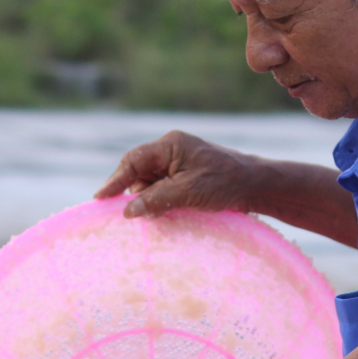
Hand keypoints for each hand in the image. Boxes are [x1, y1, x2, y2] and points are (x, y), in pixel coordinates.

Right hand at [96, 131, 267, 219]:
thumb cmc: (226, 183)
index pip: (133, 161)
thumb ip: (156, 199)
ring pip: (151, 182)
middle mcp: (172, 149)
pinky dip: (161, 200)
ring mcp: (179, 162)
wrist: (256, 186)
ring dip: (150, 199)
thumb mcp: (188, 193)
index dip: (115, 180)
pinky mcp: (186, 175)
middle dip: (135, 192)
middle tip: (133, 214)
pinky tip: (166, 212)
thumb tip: (128, 210)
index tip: (101, 198)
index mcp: (171, 144)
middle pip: (140, 172)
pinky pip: (163, 187)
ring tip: (157, 214)